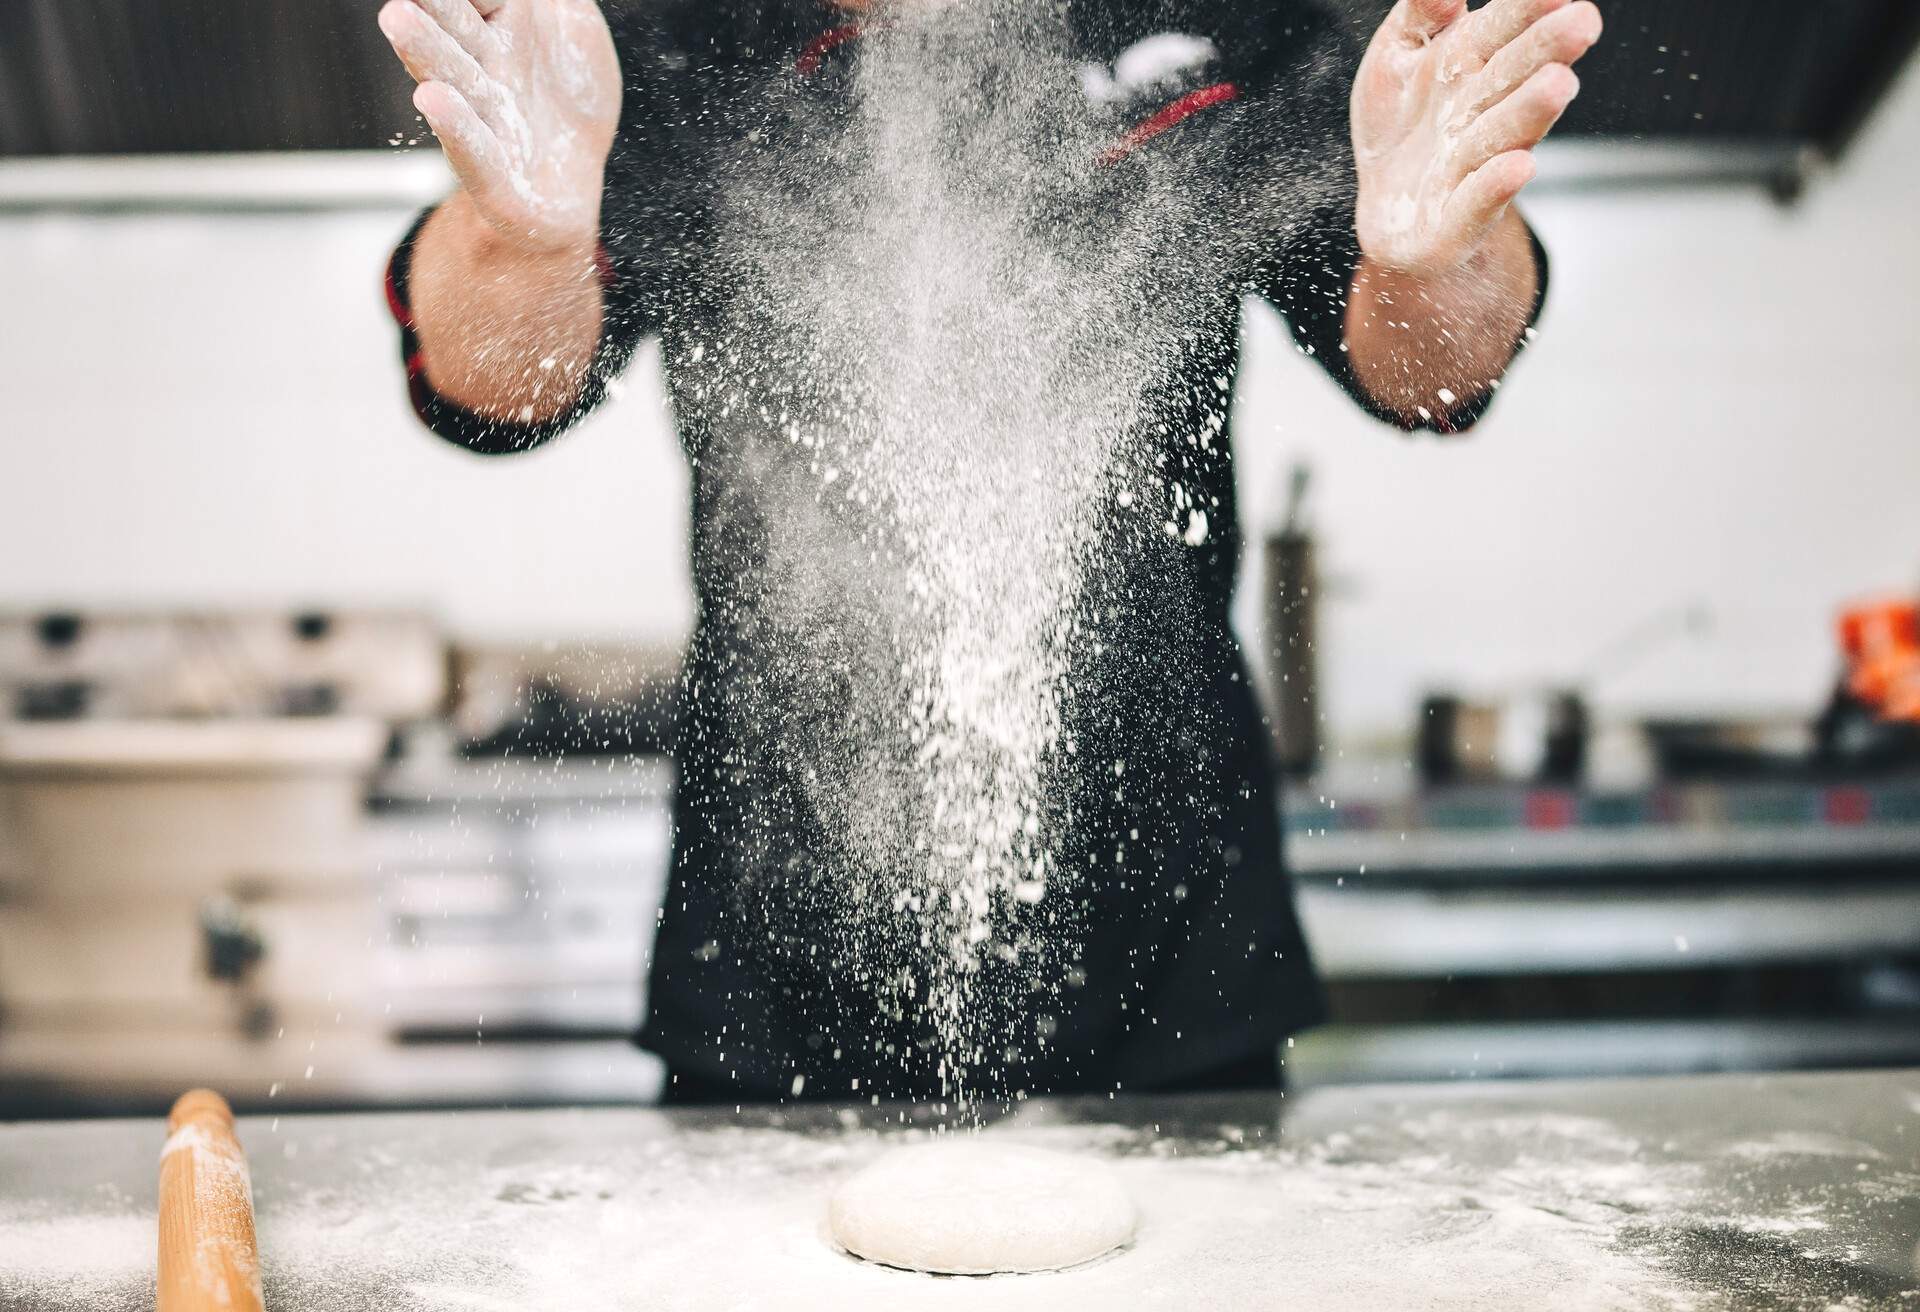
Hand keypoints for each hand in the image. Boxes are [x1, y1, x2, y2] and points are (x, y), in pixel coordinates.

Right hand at [378, 0, 620, 252]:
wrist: (574, 182)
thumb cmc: (566, 96)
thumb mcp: (575, 27)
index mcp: (503, 27)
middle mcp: (486, 70)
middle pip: (451, 26)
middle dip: (428, 0)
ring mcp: (488, 124)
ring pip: (453, 79)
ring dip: (424, 49)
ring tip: (397, 18)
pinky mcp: (498, 182)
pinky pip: (475, 153)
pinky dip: (456, 128)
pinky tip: (432, 102)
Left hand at [1351, 0, 1600, 277]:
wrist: (1385, 209)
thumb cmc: (1399, 126)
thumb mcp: (1393, 59)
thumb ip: (1418, 17)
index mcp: (1467, 64)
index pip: (1501, 28)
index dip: (1526, 8)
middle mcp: (1480, 113)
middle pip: (1514, 77)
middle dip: (1545, 51)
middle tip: (1581, 23)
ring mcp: (1473, 168)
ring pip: (1504, 134)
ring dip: (1530, 112)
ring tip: (1556, 86)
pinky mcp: (1457, 221)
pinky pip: (1476, 202)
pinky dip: (1494, 185)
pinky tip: (1518, 166)